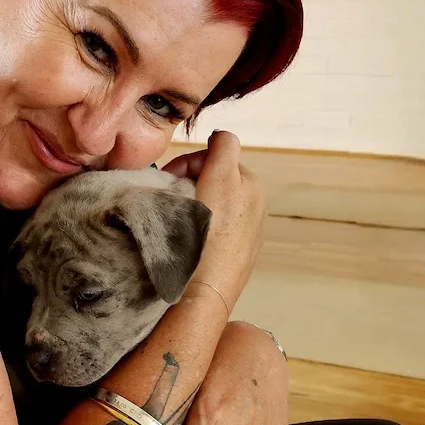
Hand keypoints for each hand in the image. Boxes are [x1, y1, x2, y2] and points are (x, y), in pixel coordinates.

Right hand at [162, 132, 265, 310]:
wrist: (207, 288)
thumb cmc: (209, 231)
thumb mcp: (219, 177)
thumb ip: (222, 147)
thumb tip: (221, 136)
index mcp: (249, 182)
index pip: (217, 150)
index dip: (189, 160)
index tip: (169, 176)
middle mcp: (255, 202)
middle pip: (216, 176)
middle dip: (192, 180)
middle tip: (169, 196)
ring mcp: (248, 229)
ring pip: (215, 200)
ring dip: (197, 201)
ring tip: (179, 217)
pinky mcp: (240, 252)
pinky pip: (218, 225)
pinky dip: (204, 223)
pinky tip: (192, 236)